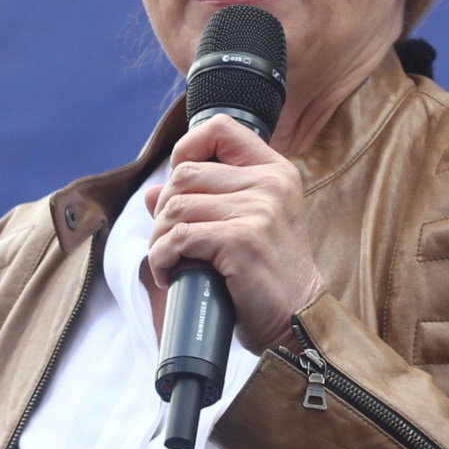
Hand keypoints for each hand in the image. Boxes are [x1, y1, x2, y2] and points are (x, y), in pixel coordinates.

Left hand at [143, 114, 326, 351]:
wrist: (296, 320)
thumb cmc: (267, 276)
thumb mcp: (245, 227)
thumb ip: (204, 201)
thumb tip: (152, 192)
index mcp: (275, 172)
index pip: (220, 128)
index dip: (187, 147)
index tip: (178, 182)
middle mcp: (270, 184)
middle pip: (185, 174)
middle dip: (164, 210)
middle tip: (170, 242)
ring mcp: (258, 210)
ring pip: (176, 207)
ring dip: (160, 239)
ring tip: (170, 261)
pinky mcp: (242, 240)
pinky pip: (179, 238)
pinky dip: (163, 258)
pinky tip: (170, 274)